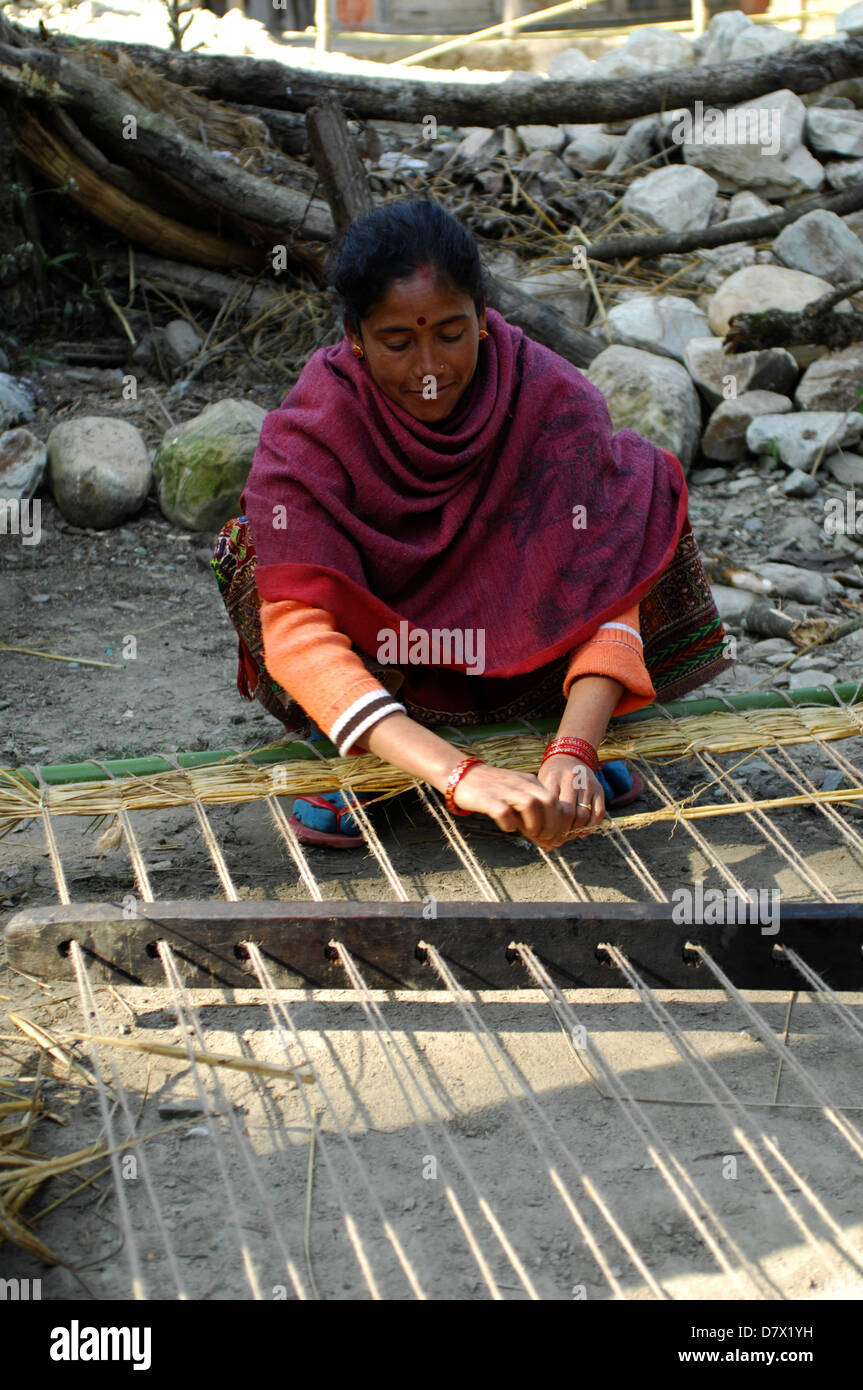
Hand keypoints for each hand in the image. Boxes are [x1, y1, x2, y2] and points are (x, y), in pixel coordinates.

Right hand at [450, 762, 576, 849]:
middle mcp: (520, 783)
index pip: (556, 800)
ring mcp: (504, 789)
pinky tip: (508, 828)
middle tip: (546, 839)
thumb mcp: (517, 798)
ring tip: (530, 834)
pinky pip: (503, 811)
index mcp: (530, 782)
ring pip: (530, 804)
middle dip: (552, 824)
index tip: (556, 838)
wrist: (463, 775)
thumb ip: (532, 816)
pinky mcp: (487, 798)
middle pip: (549, 801)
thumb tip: (549, 842)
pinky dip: (509, 823)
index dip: (560, 822)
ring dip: (535, 824)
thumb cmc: (493, 791)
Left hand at [537, 755, 605, 838]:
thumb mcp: (540, 784)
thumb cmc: (551, 775)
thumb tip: (539, 839)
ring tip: (567, 837)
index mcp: (552, 777)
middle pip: (568, 813)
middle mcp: (571, 779)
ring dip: (575, 831)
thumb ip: (539, 806)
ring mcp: (587, 783)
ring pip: (583, 815)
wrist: (570, 755)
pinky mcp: (599, 788)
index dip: (548, 826)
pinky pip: (598, 813)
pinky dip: (591, 826)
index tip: (544, 837)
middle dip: (562, 831)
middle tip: (556, 840)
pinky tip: (582, 832)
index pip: (551, 808)